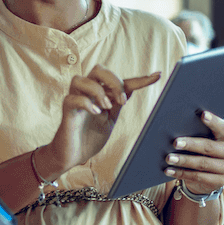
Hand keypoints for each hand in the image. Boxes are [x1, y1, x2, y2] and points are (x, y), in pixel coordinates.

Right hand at [47, 66, 161, 171]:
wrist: (73, 155)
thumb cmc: (89, 137)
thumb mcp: (110, 119)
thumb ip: (117, 104)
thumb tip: (131, 88)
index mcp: (99, 93)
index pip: (119, 80)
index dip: (139, 78)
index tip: (157, 76)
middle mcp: (86, 92)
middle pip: (98, 69)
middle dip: (114, 81)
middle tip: (121, 100)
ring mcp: (75, 99)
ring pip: (81, 79)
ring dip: (98, 90)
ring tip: (106, 106)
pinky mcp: (66, 110)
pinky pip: (73, 98)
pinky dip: (86, 103)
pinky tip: (96, 112)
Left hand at [163, 110, 223, 195]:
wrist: (208, 176)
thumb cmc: (202, 150)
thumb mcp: (203, 140)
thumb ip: (197, 132)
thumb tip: (176, 126)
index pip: (222, 128)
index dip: (213, 121)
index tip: (202, 114)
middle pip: (209, 147)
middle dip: (191, 144)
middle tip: (175, 142)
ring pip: (202, 164)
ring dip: (183, 160)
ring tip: (169, 158)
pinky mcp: (219, 182)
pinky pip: (198, 177)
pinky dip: (181, 173)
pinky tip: (169, 170)